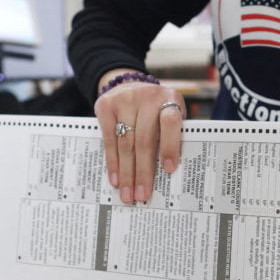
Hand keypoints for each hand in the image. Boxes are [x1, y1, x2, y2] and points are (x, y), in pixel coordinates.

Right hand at [94, 72, 185, 202]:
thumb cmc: (157, 108)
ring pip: (125, 143)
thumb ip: (173, 135)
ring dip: (126, 172)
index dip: (170, 146)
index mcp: (170, 99)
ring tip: (128, 193)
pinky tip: (115, 178)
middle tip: (142, 195)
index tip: (169, 170)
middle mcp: (147, 97)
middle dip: (143, 171)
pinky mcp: (106, 106)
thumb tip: (169, 175)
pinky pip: (108, 139)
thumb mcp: (171, 112)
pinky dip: (112, 162)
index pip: (170, 122)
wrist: (129, 84)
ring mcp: (125, 99)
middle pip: (144, 139)